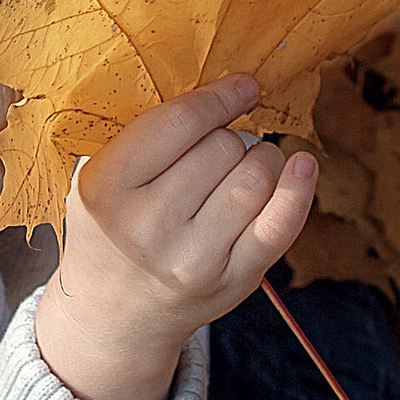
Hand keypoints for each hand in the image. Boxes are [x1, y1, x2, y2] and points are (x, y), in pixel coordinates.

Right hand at [35, 75, 318, 399]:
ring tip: (246, 165)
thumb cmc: (110, 228)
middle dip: (230, 136)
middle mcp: (147, 226)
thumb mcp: (96, 179)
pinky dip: (299, 190)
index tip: (243, 86)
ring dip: (262, 159)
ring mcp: (192, 258)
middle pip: (222, 147)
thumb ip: (143, 137)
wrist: (112, 313)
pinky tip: (303, 166)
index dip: (220, 97)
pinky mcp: (232, 280)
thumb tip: (225, 91)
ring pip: (256, 177)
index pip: (178, 123)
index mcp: (105, 188)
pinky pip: (280, 225)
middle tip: (219, 150)